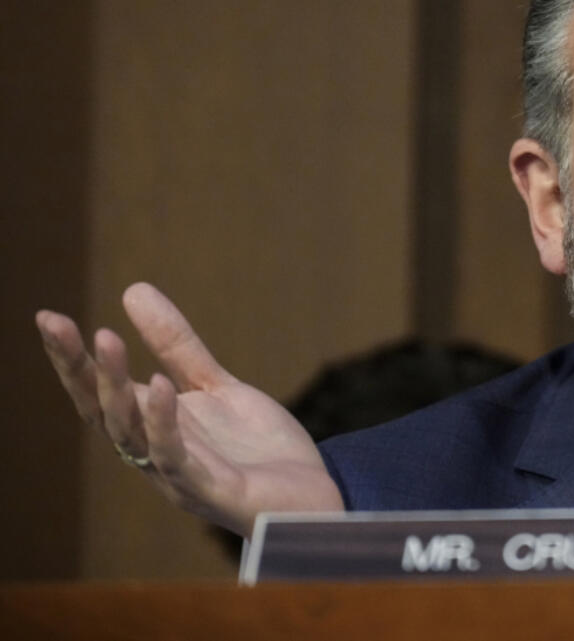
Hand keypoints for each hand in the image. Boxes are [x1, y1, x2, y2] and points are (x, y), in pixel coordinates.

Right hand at [36, 282, 343, 536]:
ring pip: (131, 434)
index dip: (72, 359)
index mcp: (152, 429)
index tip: (48, 317)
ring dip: (115, 389)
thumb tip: (132, 290)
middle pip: (103, 412)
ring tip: (107, 340)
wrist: (312, 497)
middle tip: (57, 324)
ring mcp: (178, 475)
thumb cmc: (257, 449)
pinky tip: (161, 387)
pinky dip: (163, 424)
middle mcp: (154, 454)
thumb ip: (176, 347)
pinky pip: (176, 458)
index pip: (100, 393)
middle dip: (78, 369)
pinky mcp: (211, 490)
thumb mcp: (215, 387)